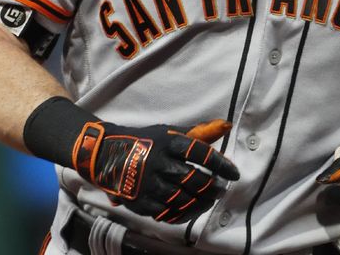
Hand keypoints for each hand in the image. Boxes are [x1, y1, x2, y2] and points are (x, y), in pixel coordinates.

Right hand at [72, 118, 238, 223]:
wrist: (106, 154)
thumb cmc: (145, 140)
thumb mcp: (169, 131)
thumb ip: (198, 133)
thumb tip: (226, 125)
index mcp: (168, 142)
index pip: (201, 154)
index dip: (221, 165)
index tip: (234, 173)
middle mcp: (158, 163)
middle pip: (193, 180)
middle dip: (213, 187)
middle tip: (222, 189)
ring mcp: (148, 184)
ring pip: (182, 199)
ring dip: (201, 202)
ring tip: (209, 200)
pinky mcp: (139, 201)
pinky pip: (166, 213)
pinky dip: (182, 213)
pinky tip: (190, 209)